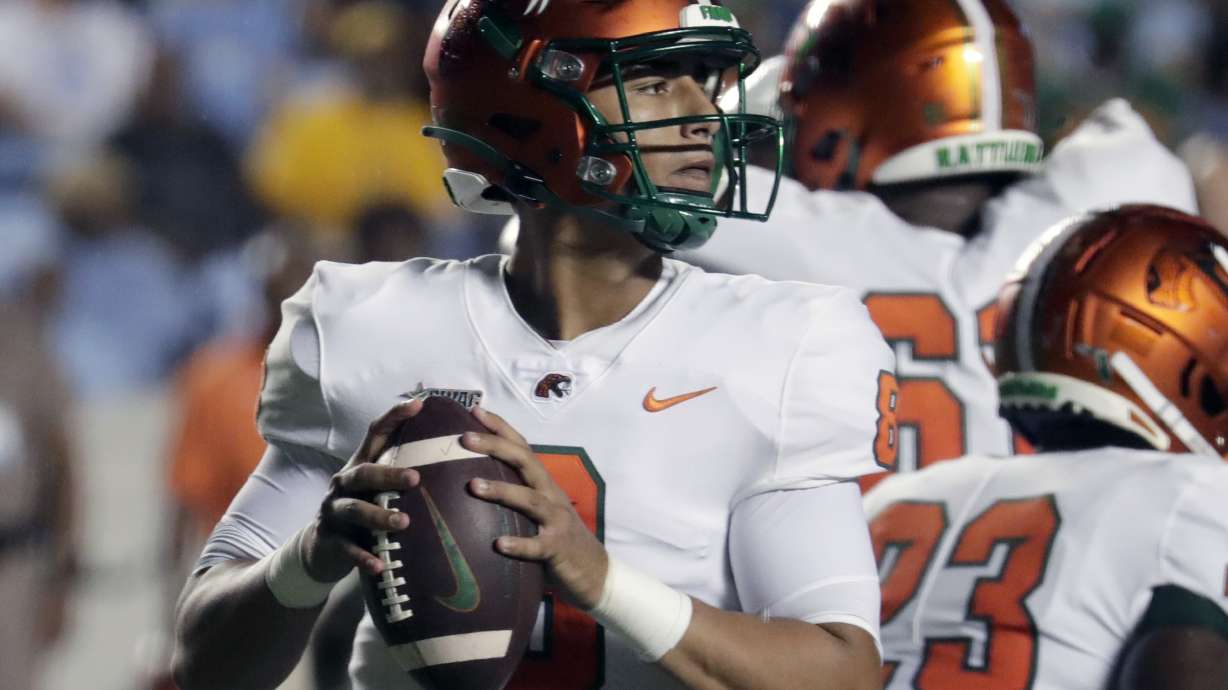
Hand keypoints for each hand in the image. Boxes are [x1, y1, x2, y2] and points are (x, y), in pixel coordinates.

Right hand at [303, 400, 423, 582]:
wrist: (321, 549)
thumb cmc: (363, 511)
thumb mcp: (377, 489)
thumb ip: (402, 472)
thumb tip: (454, 458)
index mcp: (360, 465)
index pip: (374, 433)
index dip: (394, 417)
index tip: (419, 405)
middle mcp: (344, 483)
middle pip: (364, 473)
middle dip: (389, 474)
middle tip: (416, 479)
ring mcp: (334, 511)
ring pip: (355, 510)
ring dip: (379, 516)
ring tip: (404, 523)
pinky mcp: (329, 540)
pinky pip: (347, 549)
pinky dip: (364, 557)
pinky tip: (381, 565)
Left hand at [462, 407, 608, 609]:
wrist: (596, 573)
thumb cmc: (558, 539)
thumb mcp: (539, 511)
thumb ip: (516, 496)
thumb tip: (472, 483)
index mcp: (544, 483)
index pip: (522, 446)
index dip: (500, 427)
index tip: (474, 410)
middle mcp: (551, 495)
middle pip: (525, 461)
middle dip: (495, 446)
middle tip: (464, 438)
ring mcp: (556, 520)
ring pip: (529, 499)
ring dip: (501, 490)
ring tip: (472, 485)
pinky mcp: (558, 548)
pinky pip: (537, 545)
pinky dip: (519, 544)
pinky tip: (498, 544)